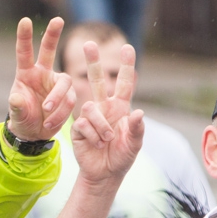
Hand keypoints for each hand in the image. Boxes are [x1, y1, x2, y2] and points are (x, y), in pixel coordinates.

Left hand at [6, 16, 73, 142]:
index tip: (25, 21)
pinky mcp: (69, 95)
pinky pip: (69, 101)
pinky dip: (60, 113)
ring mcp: (56, 83)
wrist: (35, 133)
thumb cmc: (23, 118)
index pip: (24, 52)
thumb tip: (15, 99)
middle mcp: (42, 73)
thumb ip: (16, 107)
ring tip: (45, 114)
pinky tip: (50, 123)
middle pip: (49, 50)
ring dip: (56, 100)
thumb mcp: (17, 115)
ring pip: (64, 84)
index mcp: (26, 74)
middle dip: (53, 34)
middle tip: (57, 19)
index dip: (24, 37)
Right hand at [69, 38, 144, 190]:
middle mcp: (104, 107)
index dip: (126, 65)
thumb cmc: (122, 157)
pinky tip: (95, 145)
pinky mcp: (77, 127)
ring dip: (100, 125)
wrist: (104, 174)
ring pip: (90, 108)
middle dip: (93, 62)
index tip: (127, 47)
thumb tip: (139, 112)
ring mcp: (89, 117)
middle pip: (97, 80)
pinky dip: (92, 135)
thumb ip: (137, 128)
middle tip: (88, 43)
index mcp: (120, 107)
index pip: (125, 82)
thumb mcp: (135, 144)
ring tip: (106, 140)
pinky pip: (82, 124)